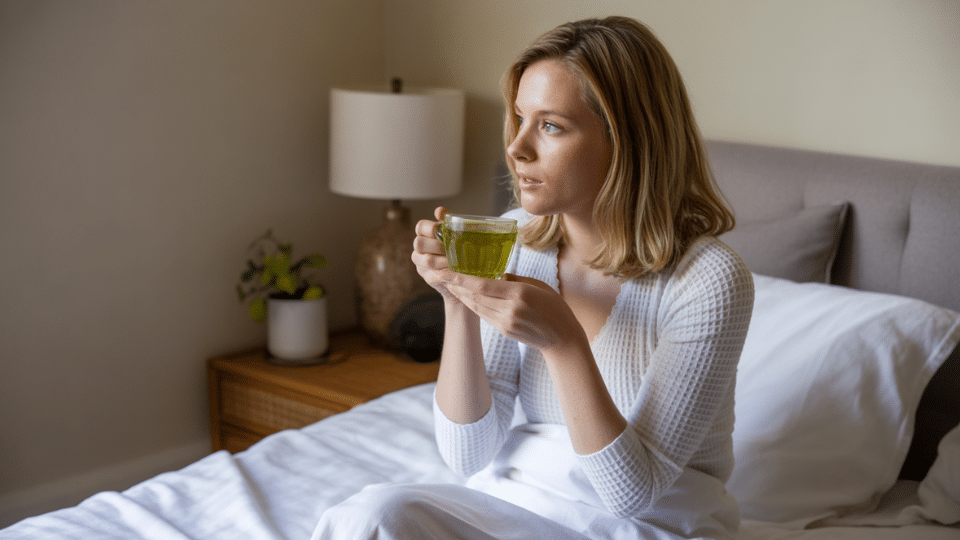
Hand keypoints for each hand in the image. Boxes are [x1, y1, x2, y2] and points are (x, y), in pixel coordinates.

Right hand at [411, 206, 460, 303]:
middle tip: (450, 248)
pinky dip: (446, 273)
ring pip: (427, 261)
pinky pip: (433, 276)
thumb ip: (447, 222)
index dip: (430, 228)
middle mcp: (419, 249)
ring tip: (456, 260)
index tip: (444, 231)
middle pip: (419, 243)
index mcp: (424, 234)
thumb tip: (438, 210)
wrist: (464, 271)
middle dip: (436, 245)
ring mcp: (421, 264)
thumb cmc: (457, 247)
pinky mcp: (428, 277)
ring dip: (443, 260)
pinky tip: (455, 271)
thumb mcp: (454, 233)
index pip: (420, 227)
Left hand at [442, 271, 588, 354]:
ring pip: (476, 306)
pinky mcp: (504, 330)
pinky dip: (472, 304)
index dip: (461, 278)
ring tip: (447, 282)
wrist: (562, 339)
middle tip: (439, 273)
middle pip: (475, 295)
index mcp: (519, 294)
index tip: (446, 270)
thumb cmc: (554, 307)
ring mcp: (505, 322)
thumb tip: (497, 276)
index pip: (483, 285)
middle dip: (455, 284)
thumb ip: (515, 280)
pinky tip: (464, 295)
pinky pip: (484, 314)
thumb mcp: (538, 286)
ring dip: (461, 294)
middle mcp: (509, 310)